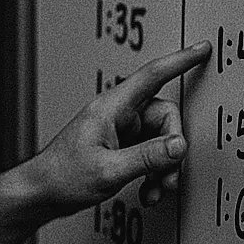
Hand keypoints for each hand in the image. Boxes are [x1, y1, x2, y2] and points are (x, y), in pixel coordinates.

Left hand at [32, 40, 211, 216]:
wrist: (41, 193)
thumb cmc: (63, 176)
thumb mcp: (109, 169)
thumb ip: (147, 157)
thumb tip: (179, 146)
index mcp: (111, 108)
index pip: (152, 75)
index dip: (179, 61)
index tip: (202, 49)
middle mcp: (118, 114)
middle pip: (165, 118)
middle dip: (172, 150)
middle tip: (168, 177)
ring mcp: (120, 130)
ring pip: (160, 140)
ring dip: (163, 167)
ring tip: (155, 190)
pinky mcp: (120, 146)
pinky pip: (150, 153)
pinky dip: (153, 173)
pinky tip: (147, 192)